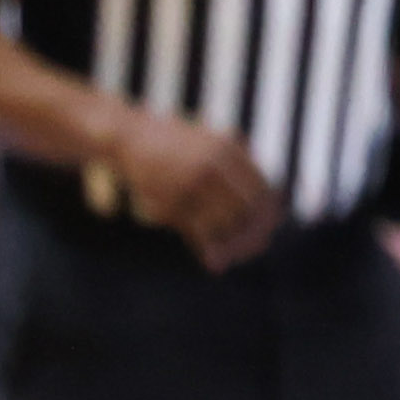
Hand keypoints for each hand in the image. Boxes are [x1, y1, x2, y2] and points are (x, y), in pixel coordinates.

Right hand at [106, 112, 278, 269]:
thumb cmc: (175, 142)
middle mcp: (213, 165)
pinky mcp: (167, 200)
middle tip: (254, 250)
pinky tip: (213, 262)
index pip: (262, 189)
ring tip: (234, 258)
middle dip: (253, 234)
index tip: (269, 230)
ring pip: (224, 223)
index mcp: (229, 149)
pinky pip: (196, 231)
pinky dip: (208, 249)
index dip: (267, 214)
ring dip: (232, 245)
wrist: (129, 137)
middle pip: (247, 209)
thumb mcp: (214, 141)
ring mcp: (190, 183)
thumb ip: (241, 162)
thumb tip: (270, 198)